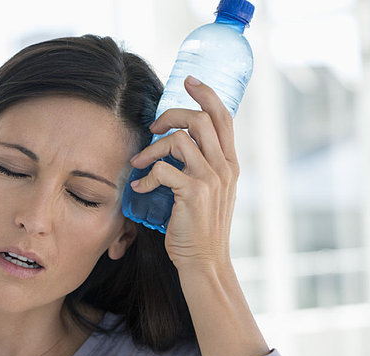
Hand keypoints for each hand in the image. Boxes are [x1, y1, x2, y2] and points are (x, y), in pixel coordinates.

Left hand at [129, 76, 239, 272]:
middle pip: (200, 119)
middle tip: (154, 126)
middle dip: (171, 114)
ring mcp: (210, 179)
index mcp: (230, 163)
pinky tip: (140, 187)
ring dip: (152, 147)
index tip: (188, 80)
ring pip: (179, 140)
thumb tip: (178, 144)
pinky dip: (146, 176)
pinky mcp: (192, 193)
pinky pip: (163, 169)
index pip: (224, 117)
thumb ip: (202, 166)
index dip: (206, 93)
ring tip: (140, 162)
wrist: (205, 261)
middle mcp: (224, 167)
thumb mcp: (211, 191)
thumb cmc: (200, 226)